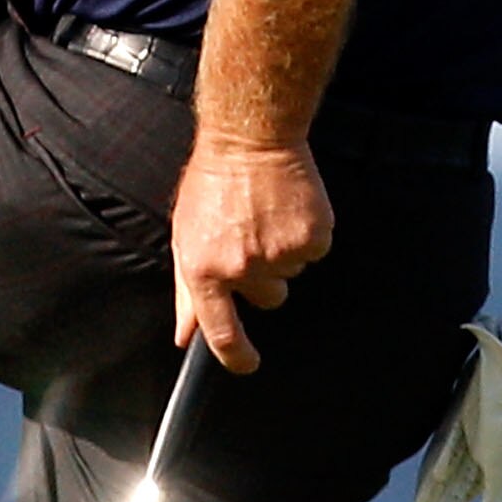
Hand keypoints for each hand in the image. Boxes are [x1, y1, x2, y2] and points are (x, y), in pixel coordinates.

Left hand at [170, 139, 332, 370]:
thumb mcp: (185, 237)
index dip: (238, 358)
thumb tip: (186, 335)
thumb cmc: (213, 183)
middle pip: (269, 299)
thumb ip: (186, 293)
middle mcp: (242, 267)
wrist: (249, 138)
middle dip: (265, 275)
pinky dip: (307, 234)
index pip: (222, 334)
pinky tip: (289, 209)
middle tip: (253, 235)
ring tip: (268, 215)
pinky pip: (316, 252)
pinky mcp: (311, 237)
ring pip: (293, 273)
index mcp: (204, 270)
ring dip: (284, 251)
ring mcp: (279, 253)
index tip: (248, 363)